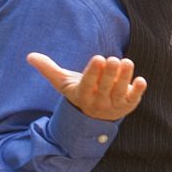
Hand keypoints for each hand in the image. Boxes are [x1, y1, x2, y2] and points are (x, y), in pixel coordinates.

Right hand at [27, 52, 147, 121]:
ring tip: (127, 62)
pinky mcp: (128, 104)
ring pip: (120, 92)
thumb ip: (48, 69)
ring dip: (124, 78)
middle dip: (110, 73)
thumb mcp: (63, 82)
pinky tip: (141, 80)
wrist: (94, 115)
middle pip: (105, 87)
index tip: (99, 58)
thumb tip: (29, 56)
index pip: (88, 83)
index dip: (94, 72)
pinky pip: (134, 98)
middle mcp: (99, 101)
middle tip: (112, 59)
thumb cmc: (79, 91)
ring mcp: (114, 104)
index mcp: (82, 95)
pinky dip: (138, 91)